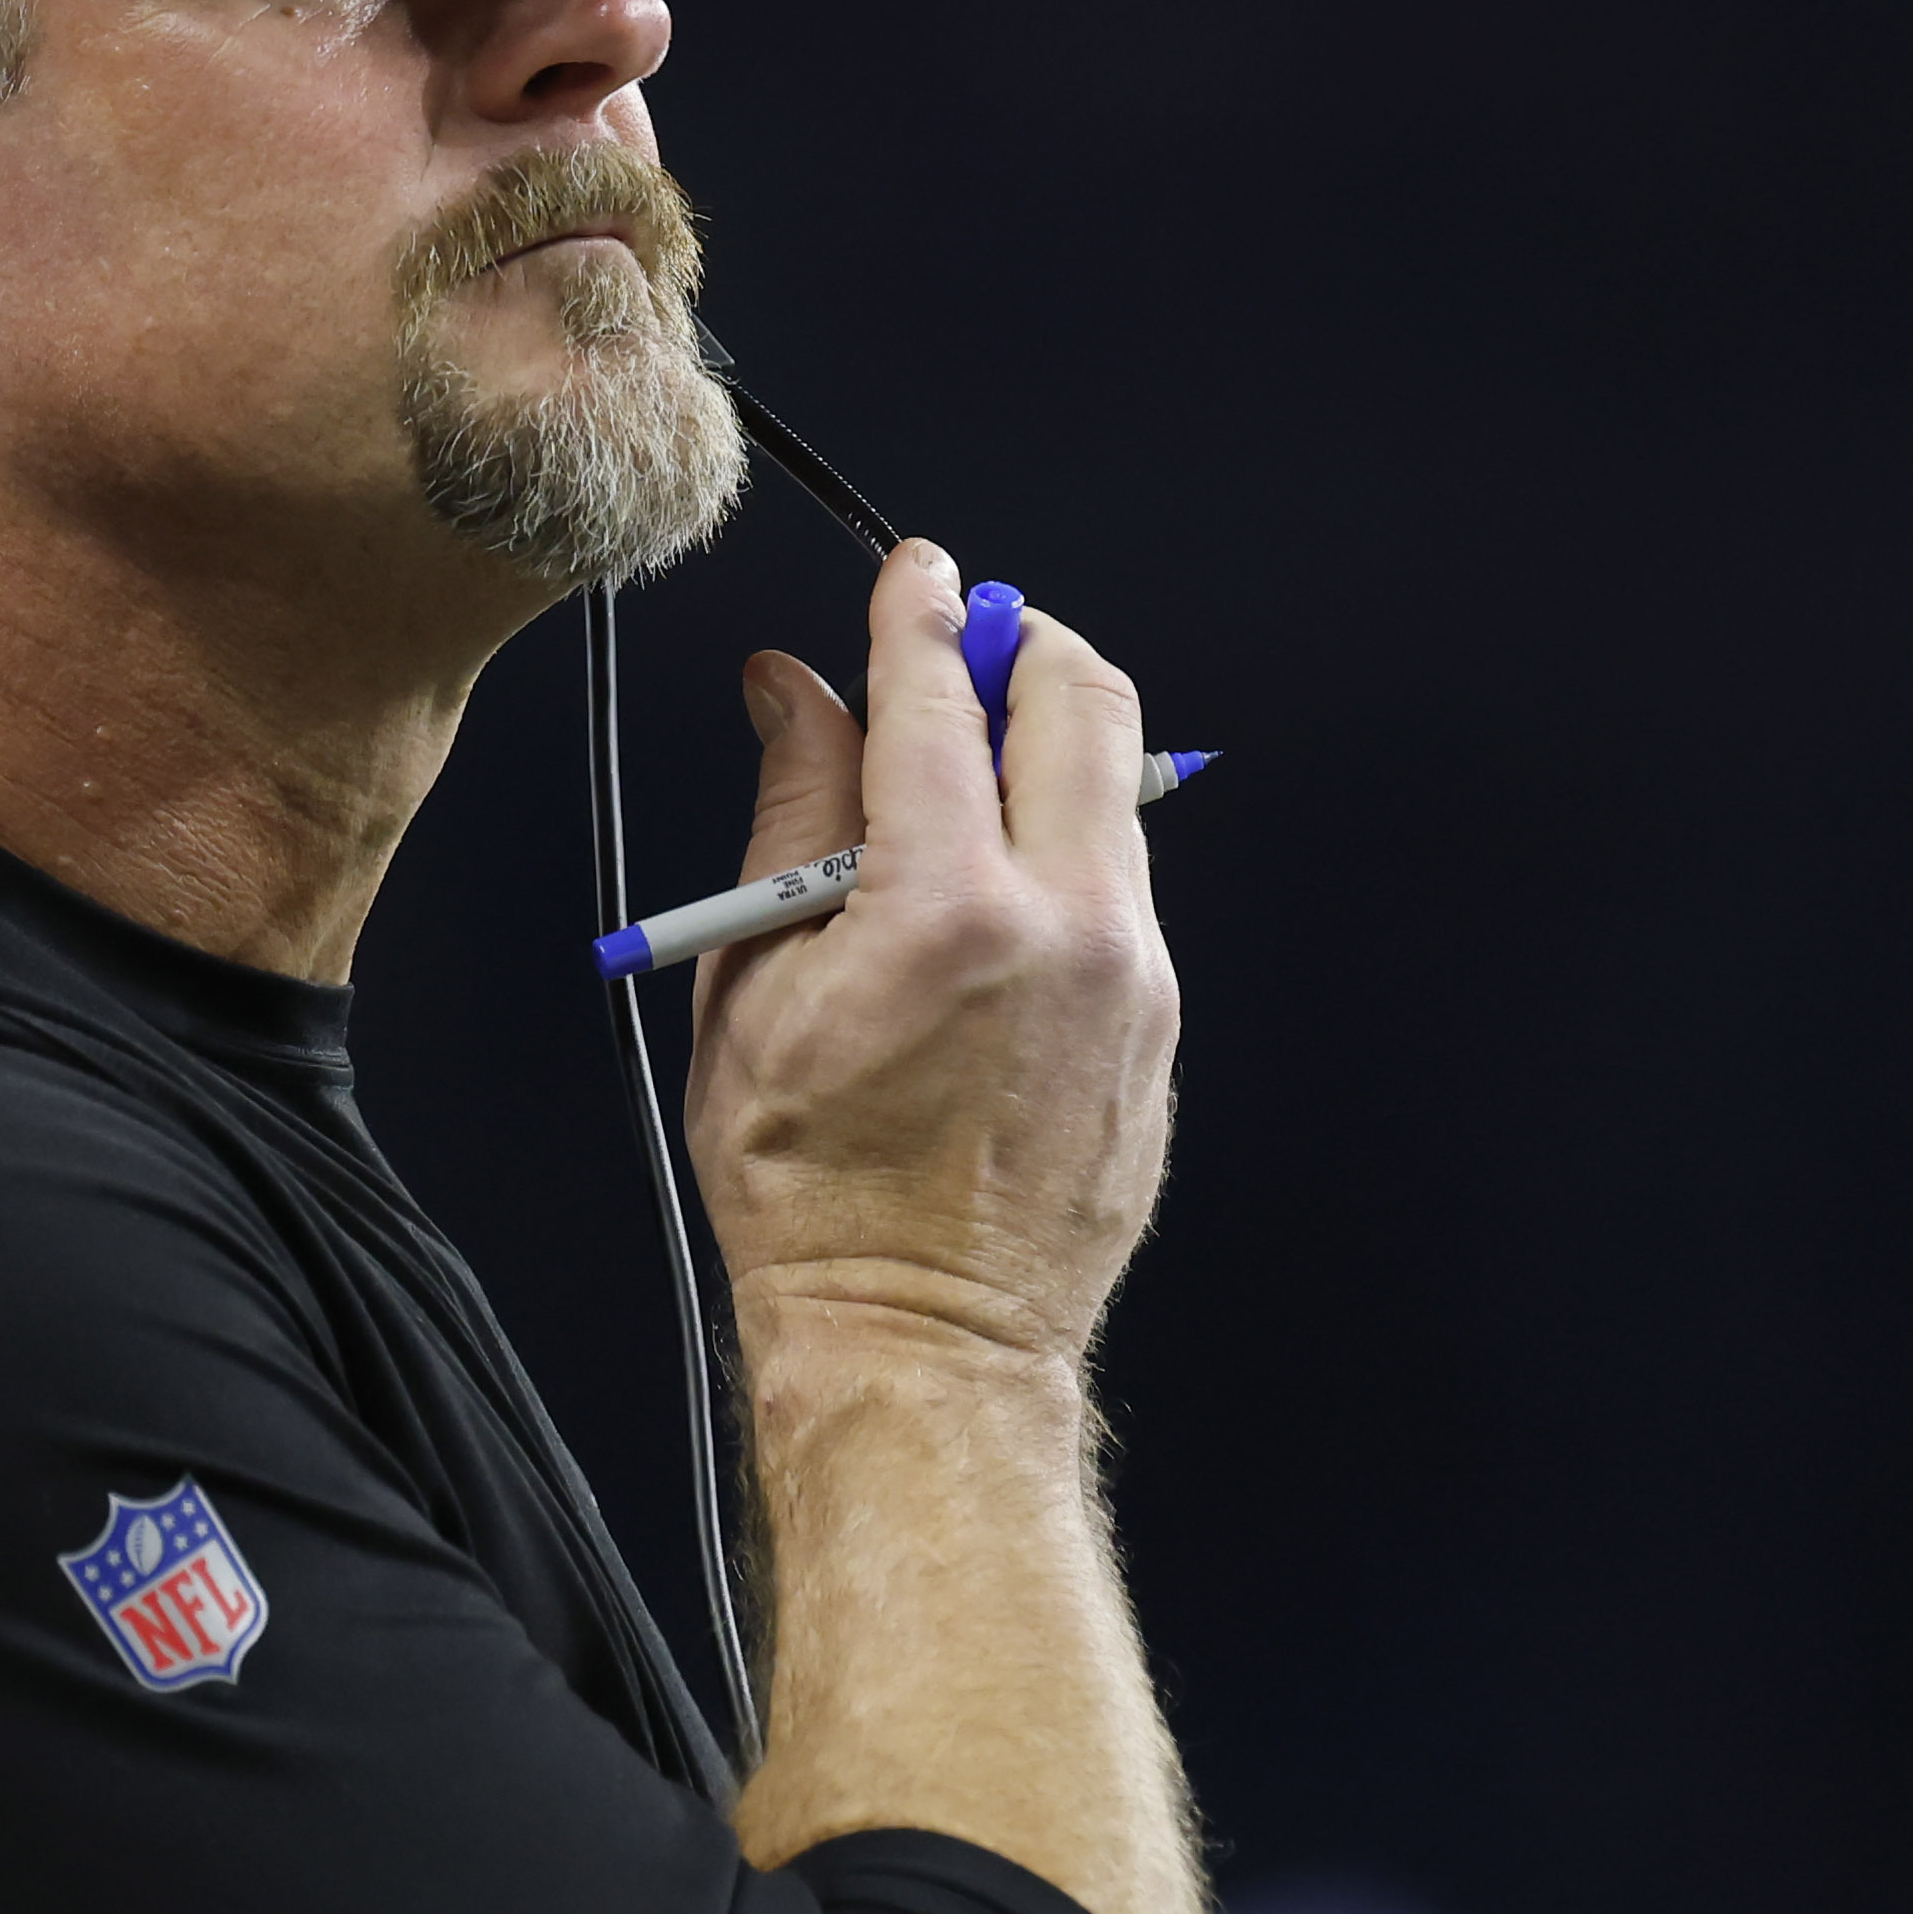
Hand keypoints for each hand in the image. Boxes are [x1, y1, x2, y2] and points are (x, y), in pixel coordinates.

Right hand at [682, 541, 1181, 1372]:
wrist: (923, 1341)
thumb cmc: (813, 1193)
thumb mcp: (755, 989)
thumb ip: (790, 816)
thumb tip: (800, 693)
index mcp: (946, 911)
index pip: (939, 698)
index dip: (918, 611)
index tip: (911, 571)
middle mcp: (1065, 926)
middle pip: (1081, 701)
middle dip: (1021, 642)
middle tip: (964, 638)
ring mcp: (1130, 976)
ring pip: (1114, 789)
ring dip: (1047, 743)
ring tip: (965, 770)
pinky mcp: (1158, 1023)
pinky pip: (1120, 883)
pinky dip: (1064, 843)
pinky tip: (994, 885)